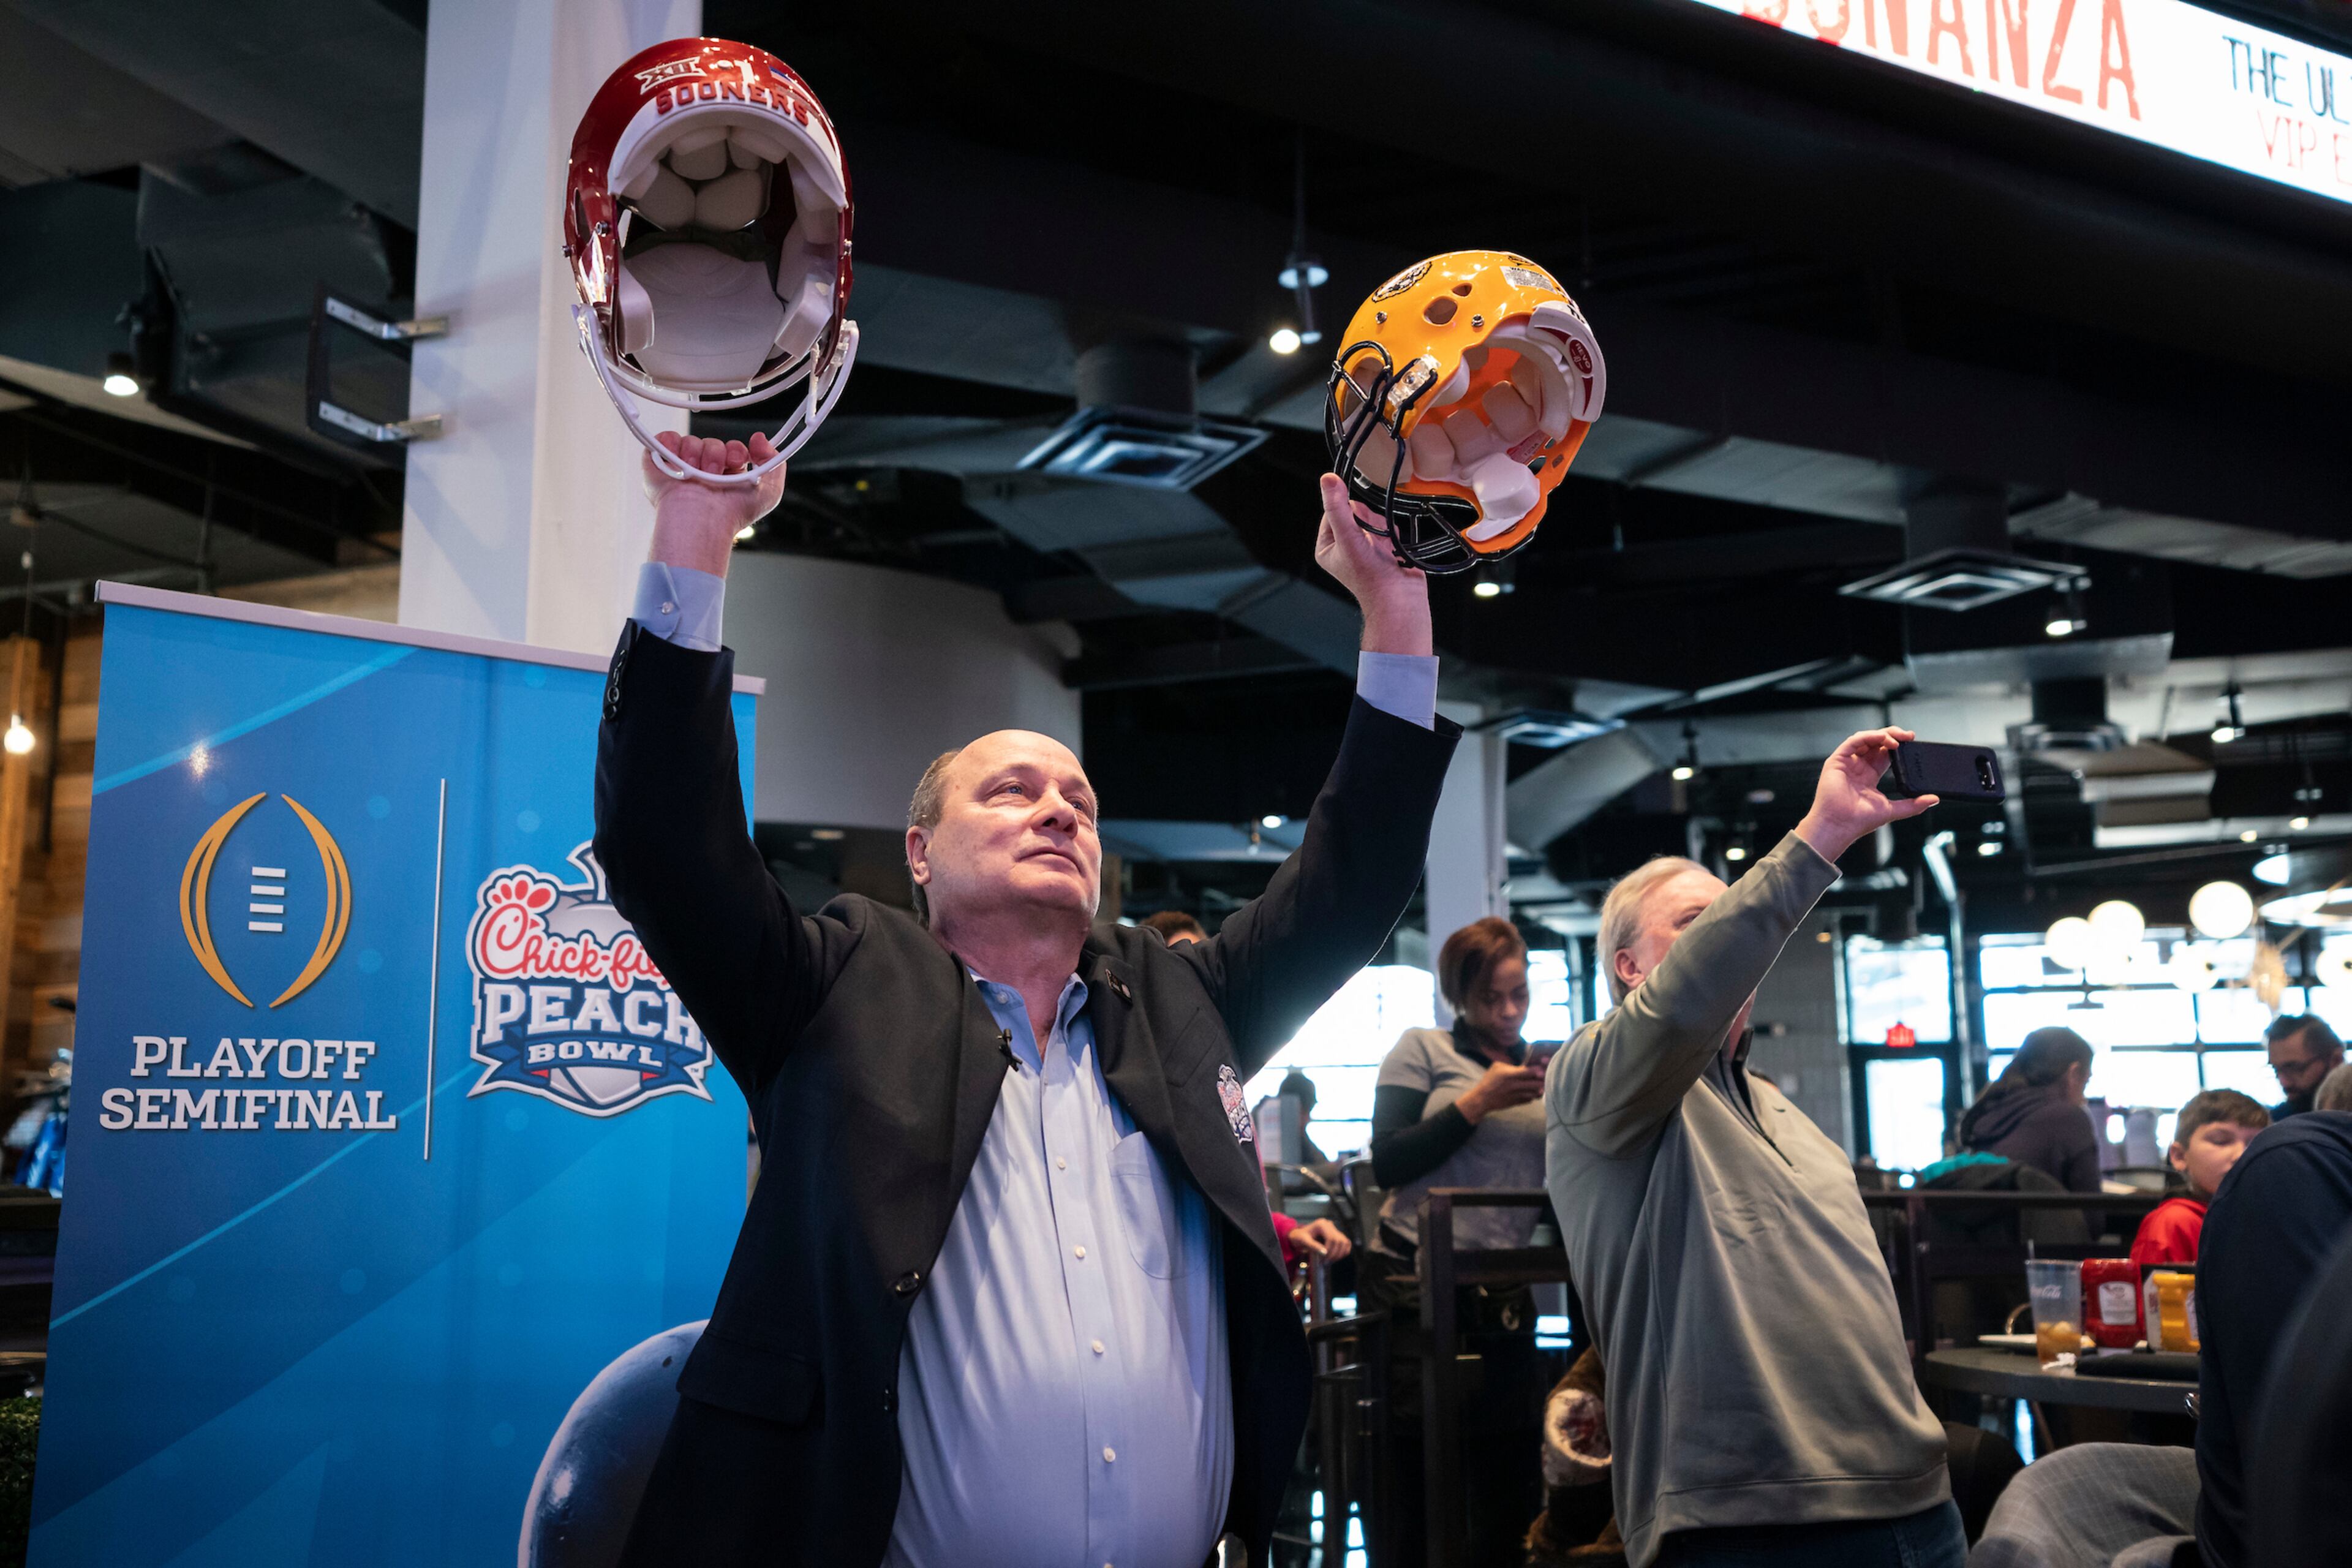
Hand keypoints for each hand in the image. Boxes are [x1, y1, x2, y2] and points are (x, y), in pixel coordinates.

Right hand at [642, 431, 786, 577]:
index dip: (737, 450)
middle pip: (712, 443)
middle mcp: (703, 471)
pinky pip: (664, 439)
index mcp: (726, 476)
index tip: (738, 460)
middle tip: (713, 474)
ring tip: (695, 475)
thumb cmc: (731, 514)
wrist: (701, 520)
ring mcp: (680, 467)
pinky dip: (670, 443)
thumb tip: (762, 440)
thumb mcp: (768, 492)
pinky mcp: (659, 463)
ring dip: (695, 454)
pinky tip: (678, 459)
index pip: (733, 449)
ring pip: (690, 441)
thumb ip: (775, 464)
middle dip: (716, 454)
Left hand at [1291, 1218, 1351, 1261]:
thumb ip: (1313, 1246)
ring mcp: (1334, 1229)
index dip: (1330, 1250)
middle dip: (1334, 1254)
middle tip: (1325, 1262)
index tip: (1323, 1259)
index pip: (1332, 1238)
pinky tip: (1335, 1257)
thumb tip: (1325, 1253)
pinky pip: (1346, 1243)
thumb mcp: (1303, 1241)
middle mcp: (1329, 1225)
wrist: (1298, 1236)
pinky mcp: (1337, 1235)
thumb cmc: (1299, 1238)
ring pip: (1344, 1242)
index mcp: (1321, 1224)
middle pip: (1340, 1241)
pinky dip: (1344, 1251)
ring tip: (1330, 1261)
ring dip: (1340, 1254)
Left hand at [1313, 473, 1431, 656]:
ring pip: (1372, 518)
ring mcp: (1363, 547)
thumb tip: (1328, 480)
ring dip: (1380, 528)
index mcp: (1327, 547)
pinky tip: (1391, 549)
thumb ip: (1338, 507)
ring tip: (1382, 548)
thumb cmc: (1371, 577)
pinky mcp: (1382, 548)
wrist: (1400, 599)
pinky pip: (1386, 526)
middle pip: (1354, 512)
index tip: (1356, 525)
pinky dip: (1391, 534)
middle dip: (1367, 521)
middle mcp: (1343, 547)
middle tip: (1370, 540)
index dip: (1346, 511)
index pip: (1332, 510)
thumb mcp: (1348, 537)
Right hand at [1457, 1061, 1544, 1123]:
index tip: (1543, 1067)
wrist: (1483, 1098)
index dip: (1539, 1069)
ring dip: (1541, 1088)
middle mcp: (1515, 1086)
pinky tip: (1534, 1091)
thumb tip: (1524, 1063)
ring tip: (1543, 1083)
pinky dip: (1534, 1095)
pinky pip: (1531, 1099)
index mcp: (1510, 1075)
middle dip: (1543, 1079)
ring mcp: (1517, 1095)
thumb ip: (1511, 1064)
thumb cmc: (1489, 1080)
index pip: (1529, 1072)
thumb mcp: (1497, 1066)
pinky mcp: (1517, 1103)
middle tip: (1546, 1075)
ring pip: (1536, 1093)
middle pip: (1536, 1084)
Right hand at [1793, 727, 1938, 863]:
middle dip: (1893, 736)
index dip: (1898, 746)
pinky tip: (1882, 738)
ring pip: (1865, 739)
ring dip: (1882, 735)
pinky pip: (1853, 742)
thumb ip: (1913, 804)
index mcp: (1868, 776)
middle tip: (1909, 736)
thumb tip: (1934, 799)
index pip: (1884, 754)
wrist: (1840, 827)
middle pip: (1876, 743)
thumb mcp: (1892, 810)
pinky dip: (1868, 737)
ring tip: (1898, 738)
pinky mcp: (1836, 761)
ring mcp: (1847, 763)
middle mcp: (1857, 767)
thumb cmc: (1859, 821)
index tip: (1912, 742)